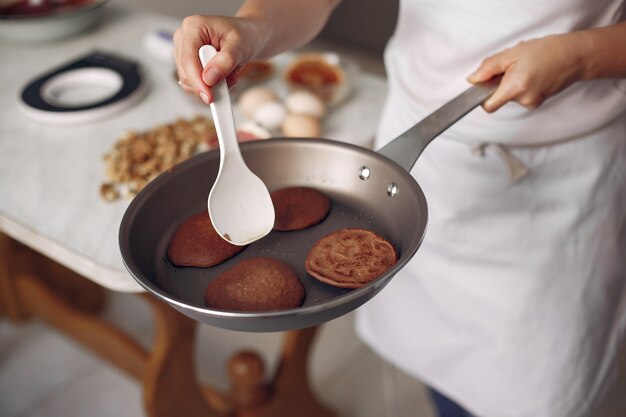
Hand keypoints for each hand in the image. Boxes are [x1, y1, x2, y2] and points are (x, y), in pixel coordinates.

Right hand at [173, 15, 266, 103]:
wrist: (248, 37)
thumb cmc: (245, 35)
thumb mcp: (240, 45)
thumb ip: (225, 61)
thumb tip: (209, 78)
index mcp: (193, 27)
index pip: (188, 60)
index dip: (197, 81)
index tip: (209, 97)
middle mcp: (184, 38)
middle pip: (186, 73)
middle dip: (208, 84)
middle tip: (231, 81)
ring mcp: (184, 52)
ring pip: (189, 82)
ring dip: (212, 85)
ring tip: (230, 74)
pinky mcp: (189, 64)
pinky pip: (195, 84)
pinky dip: (211, 86)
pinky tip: (224, 77)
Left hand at [467, 33, 585, 111]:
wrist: (575, 56)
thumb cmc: (547, 52)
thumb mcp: (512, 54)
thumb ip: (489, 68)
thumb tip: (473, 79)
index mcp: (515, 88)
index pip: (488, 106)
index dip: (482, 97)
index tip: (482, 87)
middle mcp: (524, 100)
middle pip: (499, 98)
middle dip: (501, 83)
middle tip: (513, 67)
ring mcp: (532, 103)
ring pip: (511, 96)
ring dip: (513, 82)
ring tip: (527, 68)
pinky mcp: (538, 102)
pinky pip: (521, 95)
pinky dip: (522, 85)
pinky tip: (533, 74)